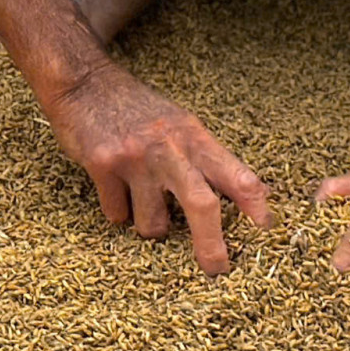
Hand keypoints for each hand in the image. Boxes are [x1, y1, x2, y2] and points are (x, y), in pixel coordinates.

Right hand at [44, 60, 272, 273]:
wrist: (84, 82)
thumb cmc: (136, 108)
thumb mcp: (179, 123)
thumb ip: (208, 157)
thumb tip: (254, 192)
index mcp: (193, 136)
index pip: (233, 171)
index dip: (254, 202)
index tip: (265, 227)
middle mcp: (168, 147)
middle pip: (201, 205)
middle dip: (211, 245)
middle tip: (216, 269)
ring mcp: (135, 157)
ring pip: (152, 224)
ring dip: (148, 223)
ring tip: (141, 197)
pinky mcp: (103, 165)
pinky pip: (117, 215)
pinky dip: (117, 209)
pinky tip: (113, 184)